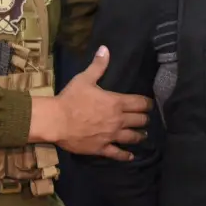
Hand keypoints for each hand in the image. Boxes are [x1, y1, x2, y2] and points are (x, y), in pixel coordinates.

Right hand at [32, 47, 152, 160]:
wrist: (56, 121)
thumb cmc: (71, 98)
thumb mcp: (84, 79)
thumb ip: (98, 65)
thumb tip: (105, 48)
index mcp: (116, 102)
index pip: (140, 103)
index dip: (147, 103)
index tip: (149, 104)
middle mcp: (118, 120)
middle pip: (139, 120)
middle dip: (144, 119)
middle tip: (145, 119)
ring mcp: (111, 135)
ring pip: (132, 137)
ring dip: (140, 136)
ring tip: (143, 135)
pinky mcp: (102, 148)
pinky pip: (117, 153)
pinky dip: (125, 155)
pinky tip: (131, 156)